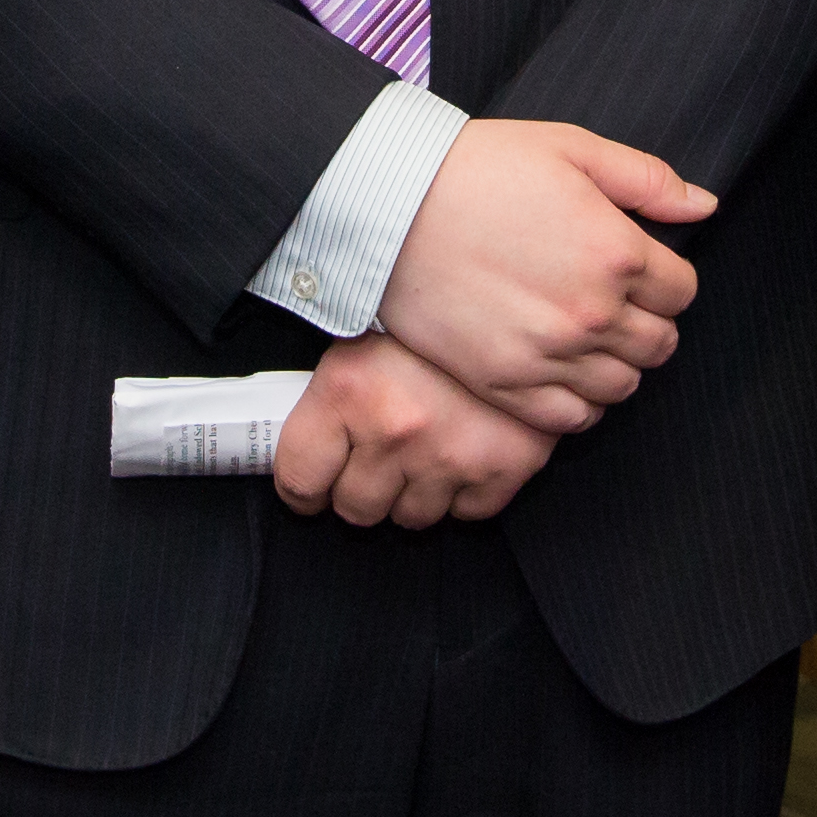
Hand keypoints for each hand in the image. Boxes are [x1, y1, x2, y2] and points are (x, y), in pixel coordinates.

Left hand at [273, 331, 555, 528]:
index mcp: (348, 390)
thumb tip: (293, 456)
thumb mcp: (362, 340)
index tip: (311, 487)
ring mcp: (452, 455)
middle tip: (376, 458)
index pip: (299, 479)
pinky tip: (464, 449)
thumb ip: (326, 401)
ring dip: (413, 492)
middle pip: (355, 509)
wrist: (524, 299)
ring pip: (412, 518)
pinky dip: (464, 491)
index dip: (302, 488)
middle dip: (361, 489)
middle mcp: (396, 429)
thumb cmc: (431, 322)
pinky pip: (467, 513)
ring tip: (425, 448)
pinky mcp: (505, 469)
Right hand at [373, 120, 709, 433]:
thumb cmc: (479, 167)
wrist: (391, 205)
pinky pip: (572, 418)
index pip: (683, 292)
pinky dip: (580, 402)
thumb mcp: (571, 148)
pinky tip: (562, 371)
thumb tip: (704, 207)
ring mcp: (549, 356)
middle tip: (613, 302)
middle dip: (647, 322)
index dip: (666, 280)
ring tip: (586, 336)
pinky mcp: (505, 385)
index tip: (638, 270)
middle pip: (660, 344)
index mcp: (618, 253)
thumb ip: (647, 180)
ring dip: (616, 364)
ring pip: (622, 386)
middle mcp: (593, 314)